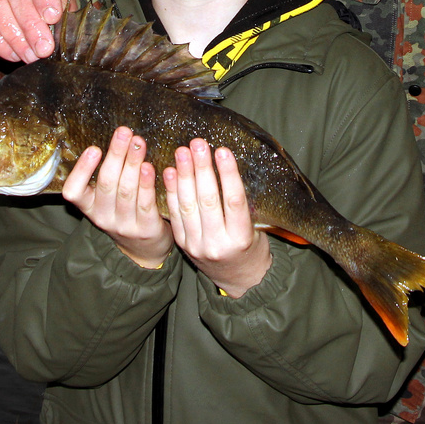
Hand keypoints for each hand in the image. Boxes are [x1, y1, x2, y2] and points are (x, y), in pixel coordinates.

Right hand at [0, 0, 67, 62]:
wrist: (35, 6)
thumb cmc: (52, 3)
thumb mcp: (65, 2)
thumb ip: (63, 14)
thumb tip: (58, 37)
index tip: (53, 17)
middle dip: (30, 23)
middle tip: (43, 48)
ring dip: (13, 35)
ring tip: (30, 55)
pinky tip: (14, 54)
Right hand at [62, 126, 172, 268]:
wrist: (144, 249)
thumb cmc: (125, 212)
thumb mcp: (107, 199)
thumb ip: (108, 174)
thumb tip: (117, 137)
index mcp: (89, 208)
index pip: (74, 192)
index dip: (81, 171)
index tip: (93, 148)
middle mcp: (103, 217)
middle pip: (106, 184)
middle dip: (116, 155)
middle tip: (124, 132)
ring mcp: (124, 225)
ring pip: (126, 191)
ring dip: (132, 164)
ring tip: (139, 142)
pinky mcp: (146, 229)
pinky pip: (146, 204)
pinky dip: (147, 184)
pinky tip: (150, 167)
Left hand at [163, 140, 271, 297]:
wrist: (238, 279)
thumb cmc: (250, 245)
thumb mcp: (255, 227)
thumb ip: (241, 203)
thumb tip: (226, 163)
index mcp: (242, 238)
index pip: (234, 201)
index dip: (228, 174)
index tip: (222, 150)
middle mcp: (218, 244)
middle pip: (208, 200)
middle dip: (201, 169)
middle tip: (197, 144)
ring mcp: (198, 245)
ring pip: (188, 206)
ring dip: (184, 176)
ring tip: (182, 151)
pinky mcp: (183, 245)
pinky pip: (176, 215)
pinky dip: (171, 192)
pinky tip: (169, 171)